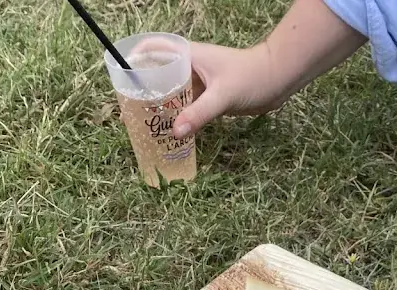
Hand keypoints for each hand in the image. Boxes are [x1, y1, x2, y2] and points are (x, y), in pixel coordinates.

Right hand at [130, 0, 364, 137]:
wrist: (277, 81)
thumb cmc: (250, 78)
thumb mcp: (222, 96)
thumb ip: (199, 114)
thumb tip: (175, 132)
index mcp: (188, 56)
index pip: (153, 50)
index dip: (134, 60)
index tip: (120, 79)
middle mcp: (189, 67)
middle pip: (158, 75)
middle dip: (143, 91)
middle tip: (128, 112)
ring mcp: (198, 83)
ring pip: (171, 93)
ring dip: (159, 107)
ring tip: (143, 126)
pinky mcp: (207, 98)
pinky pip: (185, 107)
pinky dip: (176, 118)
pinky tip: (169, 133)